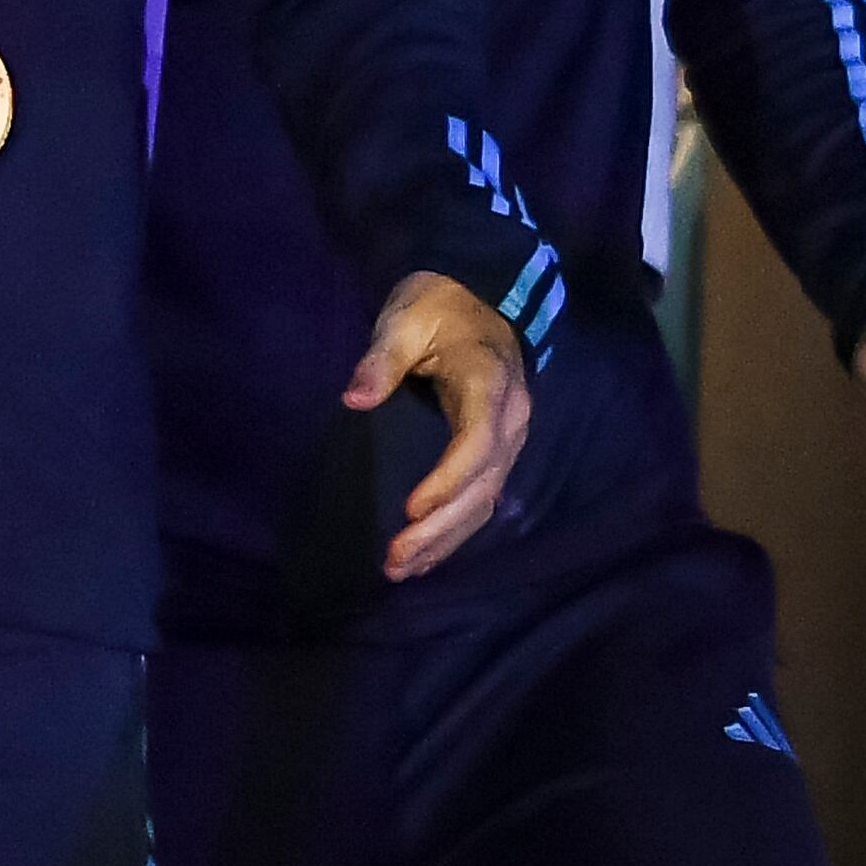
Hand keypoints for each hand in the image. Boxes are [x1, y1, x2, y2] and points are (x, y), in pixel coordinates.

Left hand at [345, 269, 531, 580]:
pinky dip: (455, 531)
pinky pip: (482, 499)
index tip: (410, 509)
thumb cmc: (435, 307)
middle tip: (395, 558)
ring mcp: (510, 439)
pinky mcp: (498, 452)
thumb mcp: (404, 320)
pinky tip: (424, 555)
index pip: (477, 442)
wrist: (476, 297)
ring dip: (446, 540)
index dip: (448, 480)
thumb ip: (382, 358)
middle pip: (482, 485)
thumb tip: (354, 397)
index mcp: (489, 383)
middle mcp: (511, 419)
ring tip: (401, 568)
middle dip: (441, 528)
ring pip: (485, 501)